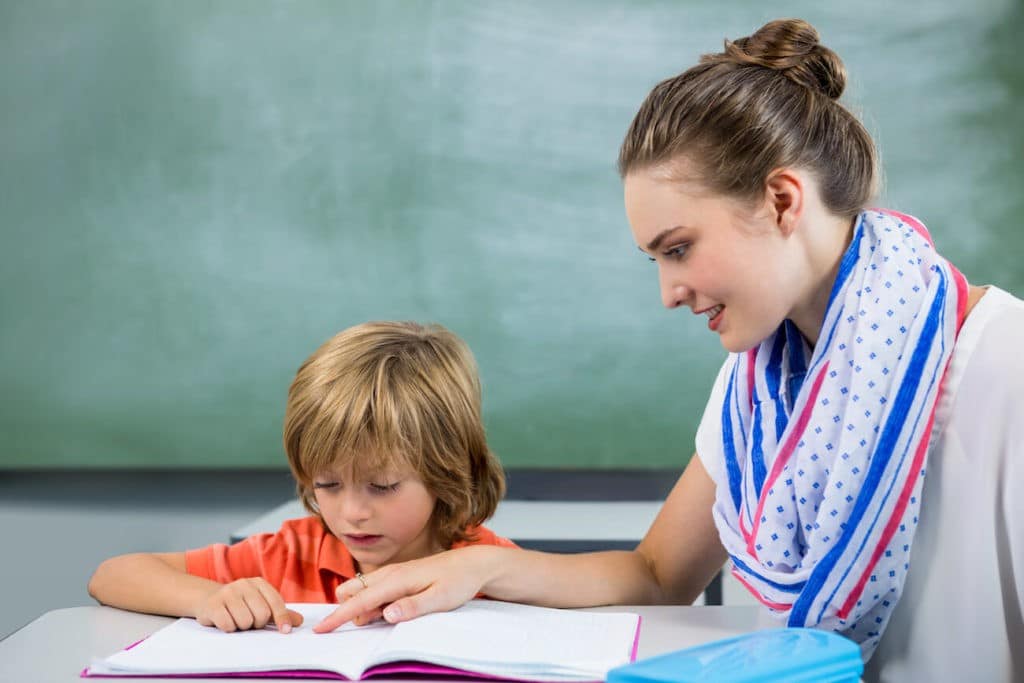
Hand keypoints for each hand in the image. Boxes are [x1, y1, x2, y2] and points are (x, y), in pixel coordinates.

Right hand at [194, 577, 303, 632]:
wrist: (209, 599)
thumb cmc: (241, 605)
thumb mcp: (261, 605)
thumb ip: (280, 613)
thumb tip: (299, 621)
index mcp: (259, 583)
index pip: (275, 602)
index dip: (282, 618)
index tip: (285, 631)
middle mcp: (244, 584)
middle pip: (262, 614)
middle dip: (257, 624)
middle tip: (250, 622)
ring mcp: (228, 593)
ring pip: (245, 621)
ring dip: (242, 627)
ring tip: (236, 620)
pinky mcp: (213, 604)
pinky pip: (228, 625)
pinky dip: (229, 628)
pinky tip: (225, 621)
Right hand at [313, 546, 497, 632]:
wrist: (473, 564)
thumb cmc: (458, 581)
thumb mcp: (441, 599)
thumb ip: (413, 607)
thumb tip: (386, 614)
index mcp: (398, 580)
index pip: (360, 601)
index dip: (339, 616)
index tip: (321, 629)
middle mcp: (391, 573)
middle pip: (352, 591)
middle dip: (350, 610)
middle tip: (373, 624)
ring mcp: (393, 572)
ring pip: (362, 589)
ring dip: (363, 606)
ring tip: (392, 614)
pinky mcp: (398, 575)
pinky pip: (374, 588)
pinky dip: (373, 601)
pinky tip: (393, 608)